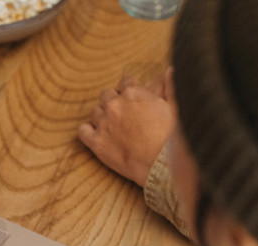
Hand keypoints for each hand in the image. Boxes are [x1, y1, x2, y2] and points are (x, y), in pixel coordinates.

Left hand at [78, 69, 175, 186]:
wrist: (161, 164)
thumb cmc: (171, 137)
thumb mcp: (175, 106)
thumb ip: (170, 85)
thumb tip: (171, 70)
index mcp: (133, 92)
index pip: (125, 82)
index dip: (130, 92)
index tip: (135, 102)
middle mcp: (115, 104)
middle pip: (106, 95)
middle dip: (114, 102)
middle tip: (124, 116)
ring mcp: (104, 123)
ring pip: (95, 112)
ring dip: (102, 117)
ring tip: (113, 128)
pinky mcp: (96, 143)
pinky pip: (82, 131)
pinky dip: (87, 132)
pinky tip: (96, 136)